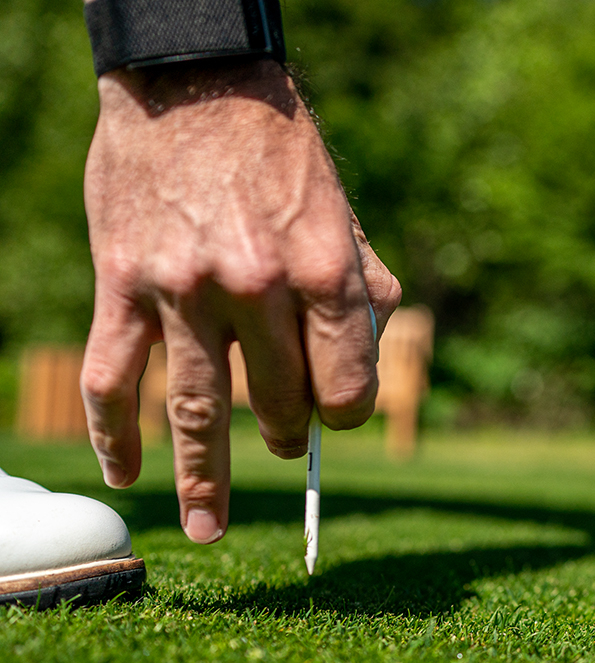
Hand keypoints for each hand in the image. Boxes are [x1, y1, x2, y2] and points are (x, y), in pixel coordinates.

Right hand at [80, 59, 402, 543]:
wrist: (196, 85)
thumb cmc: (283, 155)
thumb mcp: (345, 217)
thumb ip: (364, 293)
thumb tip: (367, 364)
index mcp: (324, 272)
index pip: (346, 385)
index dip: (344, 412)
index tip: (333, 417)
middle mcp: (257, 287)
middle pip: (276, 403)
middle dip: (283, 434)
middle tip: (280, 443)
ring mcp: (184, 289)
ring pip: (193, 409)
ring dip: (202, 480)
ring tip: (206, 531)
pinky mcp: (123, 284)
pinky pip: (112, 377)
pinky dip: (113, 434)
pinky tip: (124, 476)